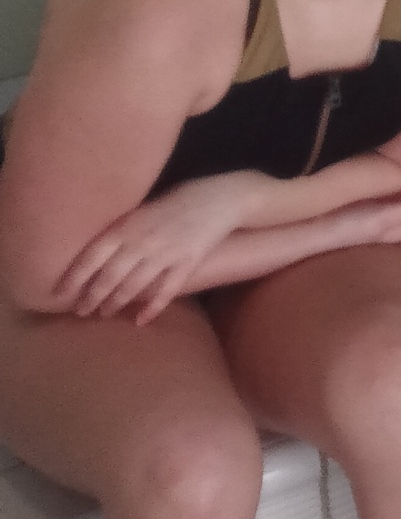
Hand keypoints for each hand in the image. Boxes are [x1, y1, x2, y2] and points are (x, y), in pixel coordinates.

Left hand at [56, 171, 262, 322]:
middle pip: (110, 276)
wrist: (223, 197)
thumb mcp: (145, 207)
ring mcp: (167, 253)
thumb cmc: (180, 198)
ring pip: (134, 285)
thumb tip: (99, 251)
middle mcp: (144, 241)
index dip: (74, 277)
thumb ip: (124, 228)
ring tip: (104, 314)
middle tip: (80, 312)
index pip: (92, 256)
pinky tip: (141, 321)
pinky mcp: (188, 262)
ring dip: (116, 303)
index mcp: (129, 225)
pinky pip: (167, 290)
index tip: (59, 294)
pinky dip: (153, 307)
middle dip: (92, 296)